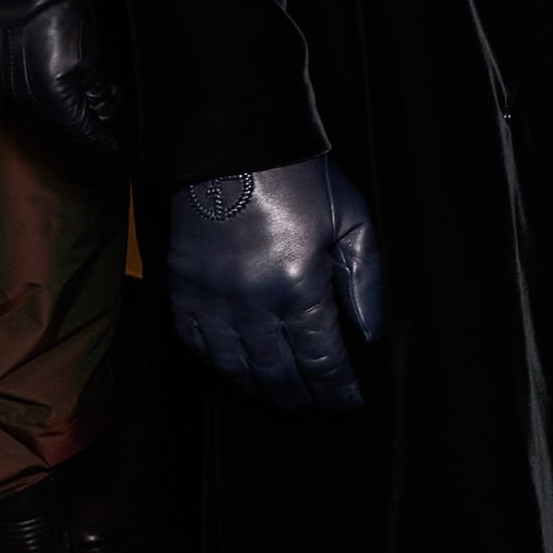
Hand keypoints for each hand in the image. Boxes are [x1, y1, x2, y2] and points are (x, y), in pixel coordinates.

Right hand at [0, 0, 124, 154]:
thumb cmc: (59, 16)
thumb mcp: (90, 56)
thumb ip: (97, 92)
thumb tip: (106, 113)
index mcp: (50, 97)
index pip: (81, 129)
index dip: (102, 139)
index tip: (118, 146)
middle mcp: (29, 99)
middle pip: (67, 123)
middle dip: (94, 123)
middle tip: (118, 118)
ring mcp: (19, 87)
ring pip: (55, 111)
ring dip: (80, 109)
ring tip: (106, 98)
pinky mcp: (15, 74)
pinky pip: (43, 97)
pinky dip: (64, 97)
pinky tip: (81, 87)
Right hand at [168, 153, 383, 412]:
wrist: (233, 145)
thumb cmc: (298, 177)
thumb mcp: (350, 219)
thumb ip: (364, 280)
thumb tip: (370, 333)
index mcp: (297, 288)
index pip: (321, 360)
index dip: (337, 389)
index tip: (350, 401)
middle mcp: (251, 306)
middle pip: (279, 375)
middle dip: (304, 398)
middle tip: (320, 407)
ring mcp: (211, 303)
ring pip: (237, 370)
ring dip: (263, 391)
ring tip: (285, 398)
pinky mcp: (182, 292)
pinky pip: (197, 348)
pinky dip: (219, 368)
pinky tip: (238, 372)